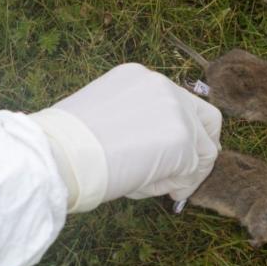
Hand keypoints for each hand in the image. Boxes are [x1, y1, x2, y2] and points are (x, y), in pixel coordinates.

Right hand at [32, 64, 220, 211]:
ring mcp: (176, 112)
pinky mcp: (183, 140)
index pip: (180, 103)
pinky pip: (191, 174)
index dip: (183, 132)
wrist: (59, 154)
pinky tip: (142, 187)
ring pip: (203, 152)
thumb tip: (158, 153)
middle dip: (201, 152)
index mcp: (140, 77)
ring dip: (181, 175)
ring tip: (147, 185)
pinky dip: (172, 187)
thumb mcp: (106, 118)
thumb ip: (137, 124)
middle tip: (184, 179)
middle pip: (207, 120)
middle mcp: (163, 86)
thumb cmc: (69, 146)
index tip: (173, 156)